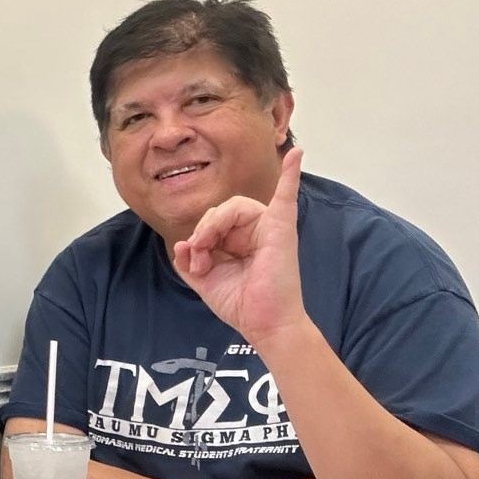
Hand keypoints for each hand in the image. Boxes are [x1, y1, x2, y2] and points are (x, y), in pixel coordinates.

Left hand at [172, 147, 307, 345]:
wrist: (263, 325)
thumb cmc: (242, 304)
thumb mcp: (204, 281)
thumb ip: (188, 261)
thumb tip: (182, 242)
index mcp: (237, 240)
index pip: (211, 223)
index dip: (197, 238)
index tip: (194, 264)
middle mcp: (253, 230)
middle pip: (218, 211)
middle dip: (202, 233)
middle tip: (199, 260)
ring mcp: (268, 226)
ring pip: (232, 207)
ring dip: (212, 227)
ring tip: (207, 251)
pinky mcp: (281, 228)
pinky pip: (286, 195)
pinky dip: (291, 173)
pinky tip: (296, 154)